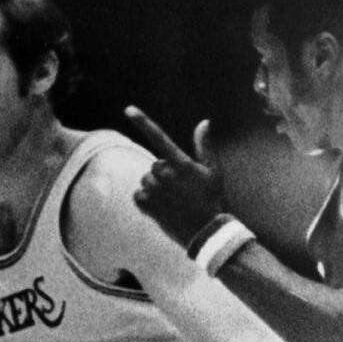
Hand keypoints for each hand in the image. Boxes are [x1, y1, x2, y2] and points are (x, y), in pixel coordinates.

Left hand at [125, 106, 224, 246]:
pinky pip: (138, 195)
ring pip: (146, 180)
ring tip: (173, 200)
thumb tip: (204, 122)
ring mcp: (155, 191)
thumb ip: (205, 146)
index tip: (128, 109)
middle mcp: (166, 175)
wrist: (206, 232)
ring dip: (155, 187)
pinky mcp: (148, 205)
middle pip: (154, 165)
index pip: (159, 138)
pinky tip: (162, 208)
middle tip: (180, 189)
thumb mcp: (214, 171)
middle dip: (163, 174)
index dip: (143, 122)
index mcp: (181, 163)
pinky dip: (146, 200)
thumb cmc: (212, 200)